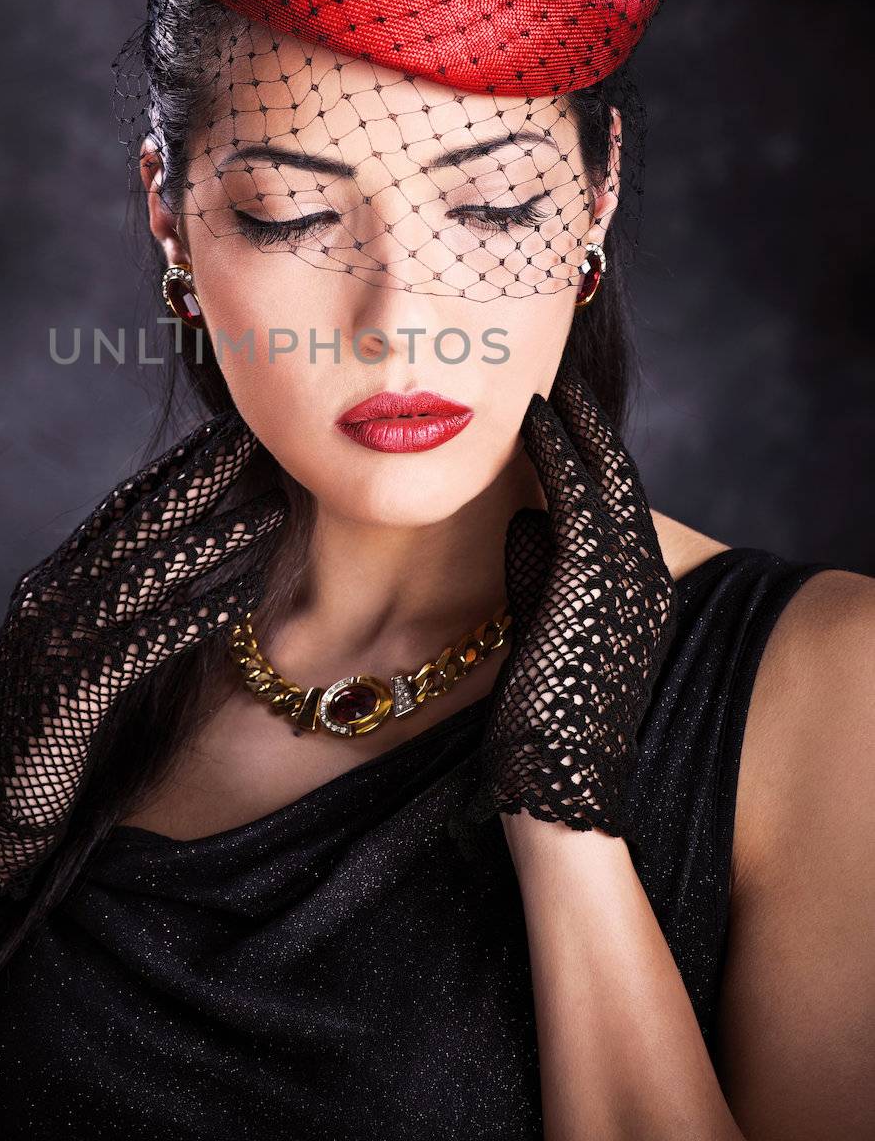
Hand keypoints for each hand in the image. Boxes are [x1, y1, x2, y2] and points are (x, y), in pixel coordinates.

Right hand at [0, 405, 287, 897]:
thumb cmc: (42, 741)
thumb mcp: (79, 656)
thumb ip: (117, 610)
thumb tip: (182, 565)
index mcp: (51, 584)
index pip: (121, 508)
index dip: (175, 467)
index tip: (225, 434)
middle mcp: (49, 598)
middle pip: (137, 523)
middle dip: (200, 477)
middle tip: (256, 440)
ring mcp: (54, 641)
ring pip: (146, 573)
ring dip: (214, 539)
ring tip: (273, 511)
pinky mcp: (68, 691)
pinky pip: (144, 641)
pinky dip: (195, 613)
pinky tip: (242, 597)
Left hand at [448, 366, 676, 853]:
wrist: (553, 788)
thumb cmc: (538, 721)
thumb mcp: (541, 632)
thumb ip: (536, 575)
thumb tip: (523, 520)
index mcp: (637, 593)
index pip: (615, 505)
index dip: (591, 453)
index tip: (562, 412)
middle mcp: (643, 580)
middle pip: (619, 481)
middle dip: (588, 426)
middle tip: (560, 378)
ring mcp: (625, 582)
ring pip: (603, 481)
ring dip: (572, 428)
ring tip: (543, 384)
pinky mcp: (592, 586)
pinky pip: (576, 500)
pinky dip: (556, 454)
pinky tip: (532, 422)